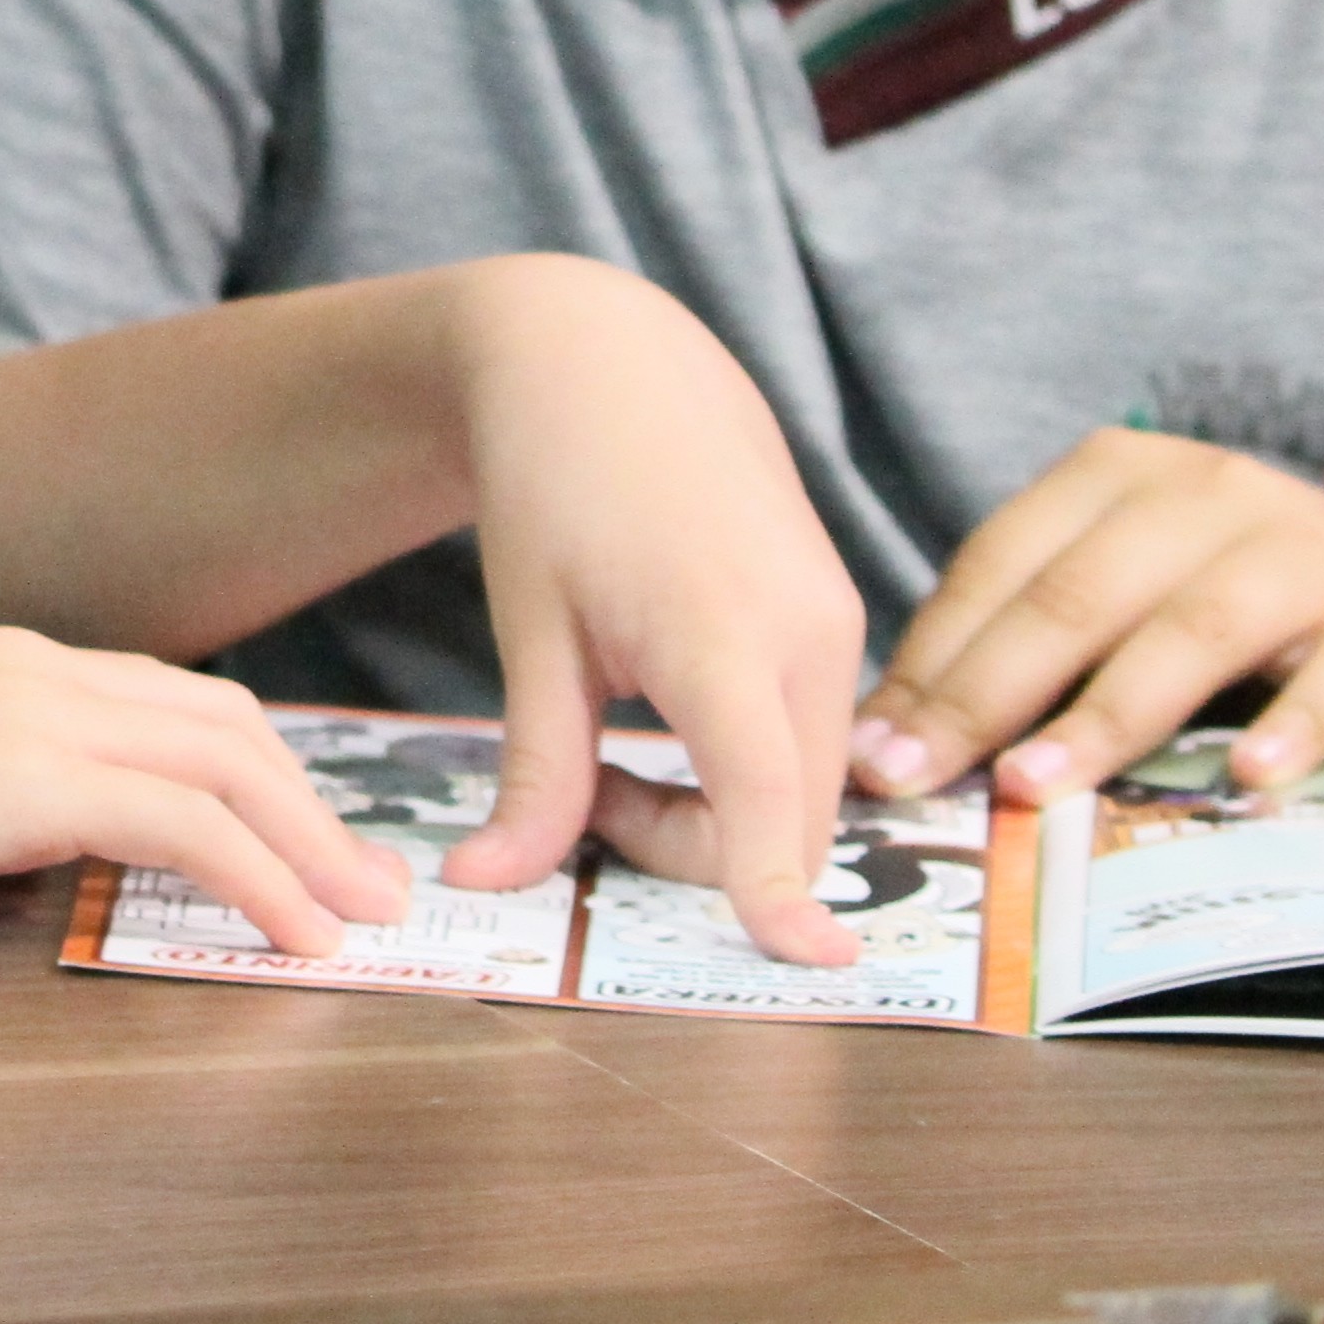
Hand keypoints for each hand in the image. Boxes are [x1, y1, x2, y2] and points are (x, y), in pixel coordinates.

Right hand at [0, 627, 415, 965]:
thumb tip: (44, 863)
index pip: (169, 705)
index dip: (258, 776)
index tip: (311, 846)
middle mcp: (28, 666)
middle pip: (224, 723)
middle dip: (314, 806)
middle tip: (373, 886)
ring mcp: (25, 711)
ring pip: (227, 764)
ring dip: (314, 847)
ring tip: (366, 920)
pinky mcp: (18, 777)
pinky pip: (185, 826)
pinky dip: (264, 880)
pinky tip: (298, 939)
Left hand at [440, 258, 867, 967]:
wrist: (610, 358)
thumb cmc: (553, 485)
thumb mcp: (533, 636)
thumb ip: (536, 772)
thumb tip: (485, 884)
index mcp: (723, 633)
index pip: (765, 798)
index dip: (776, 893)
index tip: (804, 966)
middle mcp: (809, 633)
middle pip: (786, 823)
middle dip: (693, 853)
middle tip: (589, 798)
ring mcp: (837, 623)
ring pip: (804, 791)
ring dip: (717, 812)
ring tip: (613, 747)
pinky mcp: (837, 618)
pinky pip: (808, 741)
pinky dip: (743, 768)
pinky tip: (665, 710)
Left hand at [848, 430, 1323, 808]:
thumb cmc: (1231, 616)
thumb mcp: (1125, 602)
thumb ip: (1026, 653)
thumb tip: (893, 747)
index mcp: (1115, 475)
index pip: (1000, 566)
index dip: (932, 662)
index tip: (870, 753)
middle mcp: (1204, 491)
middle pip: (1074, 597)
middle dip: (984, 694)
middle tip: (920, 778)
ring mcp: (1302, 549)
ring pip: (1188, 632)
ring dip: (1103, 716)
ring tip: (1033, 787)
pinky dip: (1291, 728)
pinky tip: (1248, 780)